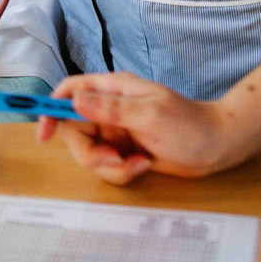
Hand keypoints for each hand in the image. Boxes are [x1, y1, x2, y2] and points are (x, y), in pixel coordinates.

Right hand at [37, 70, 231, 184]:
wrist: (216, 146)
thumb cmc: (188, 124)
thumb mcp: (149, 115)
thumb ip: (111, 109)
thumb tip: (74, 100)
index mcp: (114, 89)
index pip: (70, 91)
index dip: (51, 109)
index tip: (44, 135)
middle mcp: (110, 108)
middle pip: (75, 132)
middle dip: (91, 153)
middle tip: (115, 158)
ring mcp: (117, 131)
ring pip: (90, 154)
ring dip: (111, 166)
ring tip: (139, 163)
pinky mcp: (124, 151)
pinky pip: (107, 167)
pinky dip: (122, 172)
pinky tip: (144, 165)